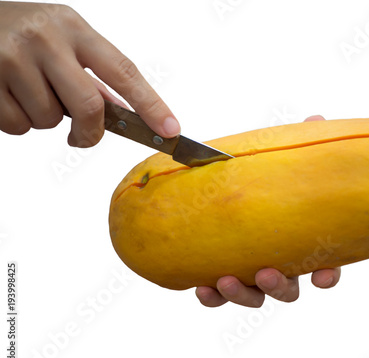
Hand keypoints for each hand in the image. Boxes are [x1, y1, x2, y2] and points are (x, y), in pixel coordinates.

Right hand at [0, 2, 179, 146]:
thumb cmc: (22, 32)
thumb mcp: (61, 39)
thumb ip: (90, 74)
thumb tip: (123, 111)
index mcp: (74, 28)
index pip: (124, 72)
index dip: (151, 105)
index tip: (169, 130)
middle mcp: (47, 39)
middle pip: (89, 106)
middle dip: (89, 132)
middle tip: (82, 136)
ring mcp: (14, 57)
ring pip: (49, 120)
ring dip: (45, 120)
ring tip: (29, 92)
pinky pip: (17, 125)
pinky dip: (18, 122)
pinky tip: (7, 95)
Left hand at [196, 115, 341, 307]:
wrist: (229, 191)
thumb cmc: (269, 181)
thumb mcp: (285, 161)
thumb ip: (302, 144)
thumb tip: (315, 119)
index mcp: (302, 244)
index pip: (326, 266)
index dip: (328, 275)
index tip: (323, 275)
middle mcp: (281, 264)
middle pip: (288, 289)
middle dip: (278, 287)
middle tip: (266, 274)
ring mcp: (252, 273)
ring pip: (254, 296)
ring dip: (242, 294)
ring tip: (225, 280)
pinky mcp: (225, 275)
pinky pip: (220, 296)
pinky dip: (213, 297)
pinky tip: (202, 288)